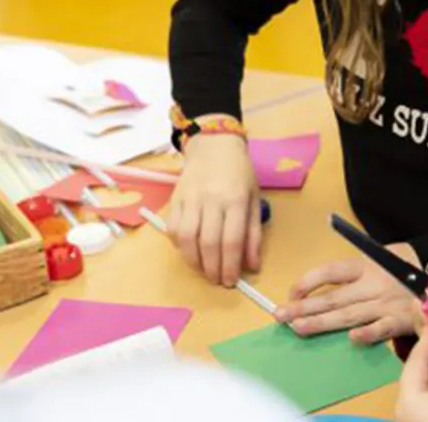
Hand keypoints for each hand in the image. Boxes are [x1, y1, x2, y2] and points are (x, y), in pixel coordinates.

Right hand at [165, 132, 260, 286]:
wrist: (214, 145)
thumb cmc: (239, 173)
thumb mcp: (254, 199)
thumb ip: (253, 233)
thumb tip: (253, 265)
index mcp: (235, 200)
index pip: (232, 241)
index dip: (230, 266)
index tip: (231, 282)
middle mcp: (211, 200)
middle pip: (208, 243)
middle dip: (212, 269)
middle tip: (217, 280)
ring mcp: (190, 199)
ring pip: (186, 238)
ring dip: (194, 261)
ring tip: (203, 270)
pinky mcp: (175, 198)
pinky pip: (172, 228)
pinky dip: (179, 246)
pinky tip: (189, 252)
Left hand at [276, 246, 419, 343]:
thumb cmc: (404, 269)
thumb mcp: (381, 254)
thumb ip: (355, 263)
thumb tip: (321, 267)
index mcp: (365, 266)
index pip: (331, 271)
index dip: (309, 281)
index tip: (292, 292)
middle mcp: (372, 285)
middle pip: (333, 297)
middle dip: (304, 307)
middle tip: (280, 315)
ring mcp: (385, 304)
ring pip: (349, 315)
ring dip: (322, 323)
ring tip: (298, 328)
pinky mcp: (400, 321)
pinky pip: (382, 329)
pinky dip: (368, 334)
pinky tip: (351, 339)